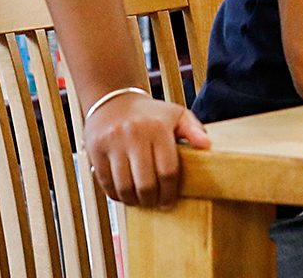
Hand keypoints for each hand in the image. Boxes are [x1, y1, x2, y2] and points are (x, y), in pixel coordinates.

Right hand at [83, 90, 210, 207]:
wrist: (114, 99)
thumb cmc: (151, 114)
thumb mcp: (176, 115)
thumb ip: (194, 130)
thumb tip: (207, 145)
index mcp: (158, 128)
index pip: (168, 171)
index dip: (169, 193)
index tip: (169, 201)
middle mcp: (134, 134)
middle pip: (146, 184)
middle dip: (152, 200)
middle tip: (154, 203)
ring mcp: (113, 141)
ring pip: (124, 187)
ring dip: (133, 201)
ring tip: (140, 200)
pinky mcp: (96, 149)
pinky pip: (105, 183)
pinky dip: (116, 194)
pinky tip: (125, 192)